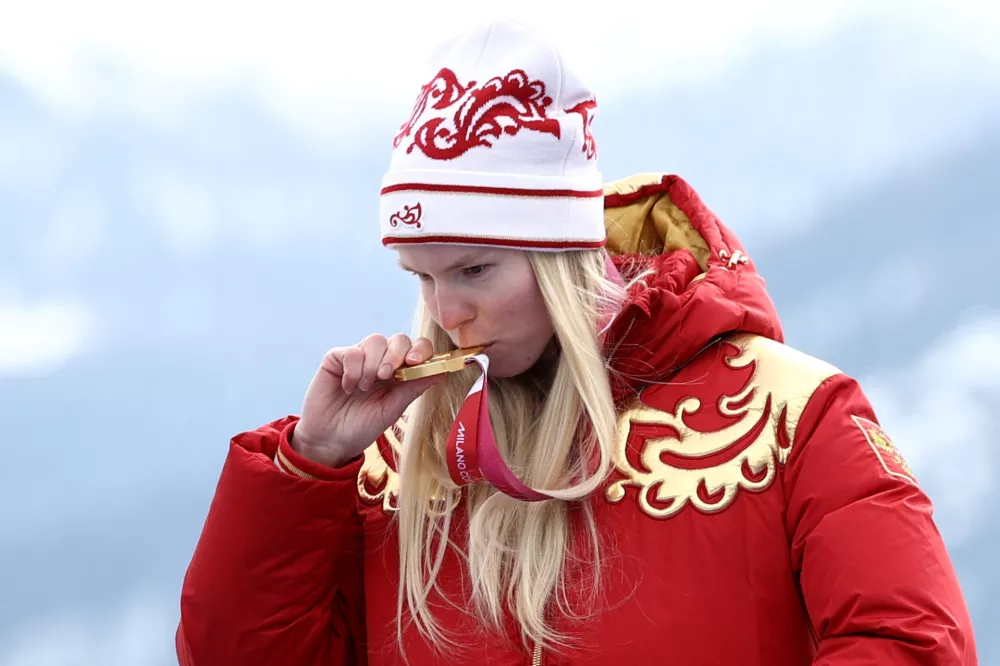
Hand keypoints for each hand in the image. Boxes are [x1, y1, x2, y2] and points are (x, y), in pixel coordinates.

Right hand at [292, 334, 442, 466]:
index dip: (421, 350)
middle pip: (399, 339)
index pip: (417, 349)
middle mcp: (381, 361)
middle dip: (396, 355)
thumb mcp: (392, 410)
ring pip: (375, 340)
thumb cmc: (362, 427)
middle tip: (386, 376)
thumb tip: (442, 372)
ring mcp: (359, 357)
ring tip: (364, 388)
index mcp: (400, 373)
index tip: (415, 362)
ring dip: (373, 365)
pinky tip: (348, 388)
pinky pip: (351, 352)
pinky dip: (352, 370)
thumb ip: (413, 389)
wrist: (330, 441)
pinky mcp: (336, 358)